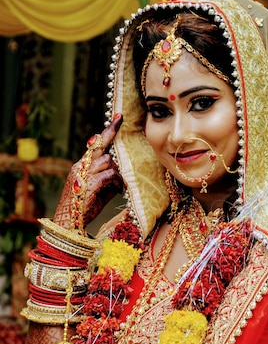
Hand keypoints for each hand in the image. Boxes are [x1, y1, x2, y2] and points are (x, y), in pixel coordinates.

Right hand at [54, 114, 123, 229]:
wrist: (68, 224)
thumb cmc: (84, 209)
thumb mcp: (99, 193)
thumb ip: (109, 182)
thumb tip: (122, 177)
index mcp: (81, 167)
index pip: (95, 145)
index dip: (107, 132)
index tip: (118, 119)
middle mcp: (80, 167)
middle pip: (100, 146)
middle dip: (111, 133)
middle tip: (120, 119)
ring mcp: (83, 174)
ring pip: (107, 161)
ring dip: (118, 172)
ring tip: (119, 185)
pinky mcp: (89, 183)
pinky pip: (110, 175)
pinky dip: (117, 182)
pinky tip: (118, 190)